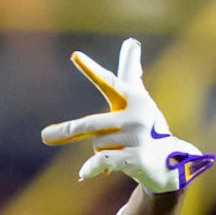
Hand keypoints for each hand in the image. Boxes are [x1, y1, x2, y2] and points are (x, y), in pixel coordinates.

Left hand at [40, 39, 211, 193]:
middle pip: (89, 125)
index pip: (108, 82)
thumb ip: (130, 72)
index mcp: (135, 97)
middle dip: (67, 132)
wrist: (171, 160)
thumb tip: (131, 41)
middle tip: (44, 136)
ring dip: (103, 150)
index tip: (75, 55)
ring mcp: (137, 137)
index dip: (91, 70)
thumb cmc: (148, 123)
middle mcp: (137, 115)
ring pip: (96, 145)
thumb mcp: (138, 97)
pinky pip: (100, 162)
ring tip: (123, 149)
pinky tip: (83, 173)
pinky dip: (91, 168)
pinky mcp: (136, 157)